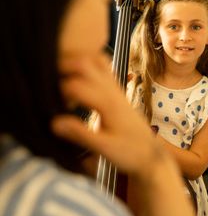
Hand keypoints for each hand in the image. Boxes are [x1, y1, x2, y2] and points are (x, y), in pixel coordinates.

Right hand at [51, 54, 163, 181]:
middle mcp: (113, 91)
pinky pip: (104, 68)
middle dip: (62, 67)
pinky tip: (78, 79)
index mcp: (108, 103)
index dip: (57, 91)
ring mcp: (117, 90)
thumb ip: (80, 134)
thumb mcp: (104, 148)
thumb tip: (54, 122)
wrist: (151, 155)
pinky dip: (88, 65)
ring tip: (61, 78)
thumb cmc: (130, 153)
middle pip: (84, 63)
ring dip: (75, 63)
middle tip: (48, 82)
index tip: (50, 104)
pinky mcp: (118, 93)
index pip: (75, 85)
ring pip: (95, 60)